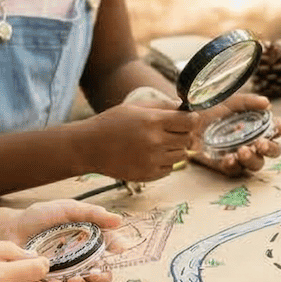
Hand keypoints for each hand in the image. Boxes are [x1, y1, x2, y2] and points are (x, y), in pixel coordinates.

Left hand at [5, 200, 123, 281]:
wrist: (11, 227)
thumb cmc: (41, 217)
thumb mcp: (67, 210)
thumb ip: (92, 214)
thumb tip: (118, 220)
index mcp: (90, 247)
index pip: (109, 256)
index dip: (115, 257)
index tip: (114, 254)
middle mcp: (81, 264)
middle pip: (100, 279)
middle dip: (100, 279)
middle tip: (94, 276)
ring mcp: (65, 277)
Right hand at [80, 102, 195, 181]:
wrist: (89, 147)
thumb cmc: (111, 124)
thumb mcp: (135, 107)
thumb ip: (162, 106)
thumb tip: (184, 106)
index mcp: (152, 121)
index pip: (189, 122)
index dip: (191, 119)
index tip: (188, 119)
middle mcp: (155, 141)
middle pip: (188, 139)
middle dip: (183, 134)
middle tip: (171, 132)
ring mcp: (152, 160)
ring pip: (181, 156)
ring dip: (175, 149)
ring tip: (158, 144)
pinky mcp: (148, 175)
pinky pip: (170, 169)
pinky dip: (165, 163)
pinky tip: (150, 156)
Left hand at [190, 93, 280, 174]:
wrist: (188, 123)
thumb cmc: (213, 111)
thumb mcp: (230, 101)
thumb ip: (248, 101)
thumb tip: (266, 103)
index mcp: (261, 125)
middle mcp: (256, 142)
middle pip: (274, 150)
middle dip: (270, 148)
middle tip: (261, 143)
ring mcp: (243, 155)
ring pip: (258, 163)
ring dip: (253, 158)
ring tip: (242, 151)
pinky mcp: (228, 165)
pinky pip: (236, 170)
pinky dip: (233, 164)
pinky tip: (228, 158)